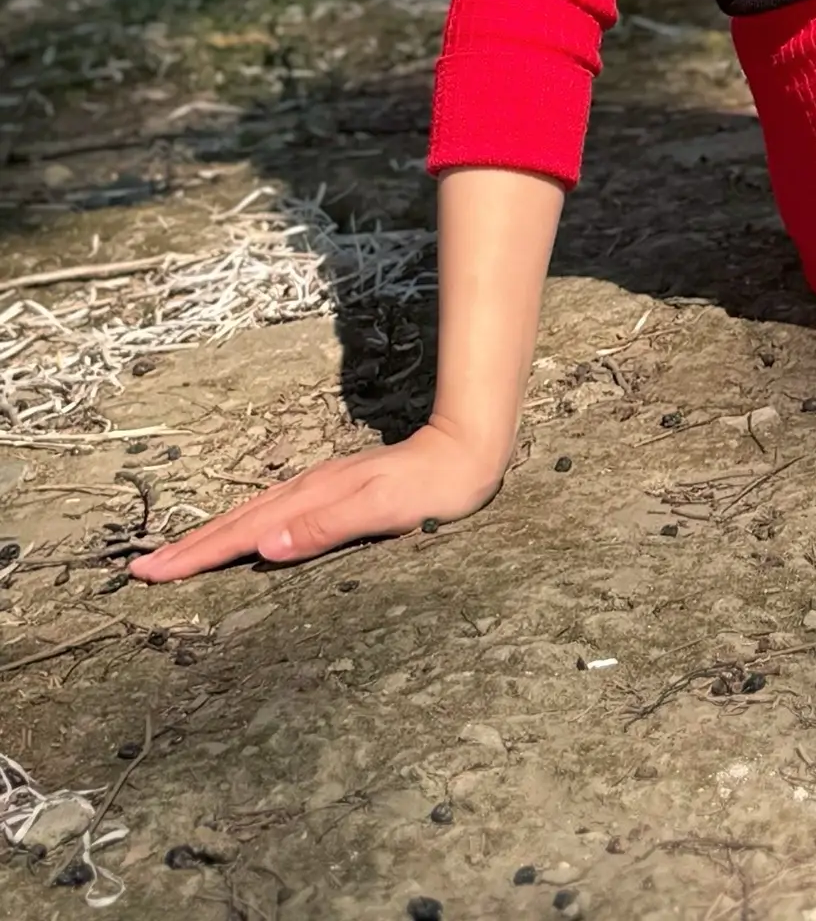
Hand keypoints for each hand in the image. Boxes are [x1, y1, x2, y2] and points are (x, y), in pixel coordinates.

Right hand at [128, 421, 506, 580]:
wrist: (466, 449)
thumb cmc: (432, 488)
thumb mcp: (381, 512)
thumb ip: (324, 528)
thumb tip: (266, 547)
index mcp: (313, 498)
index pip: (243, 532)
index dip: (197, 555)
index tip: (151, 572)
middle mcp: (309, 490)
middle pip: (237, 521)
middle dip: (190, 547)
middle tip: (143, 568)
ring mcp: (320, 487)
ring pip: (252, 514)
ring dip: (212, 536)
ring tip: (177, 554)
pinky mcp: (334, 490)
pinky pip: (273, 511)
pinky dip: (245, 526)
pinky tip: (244, 535)